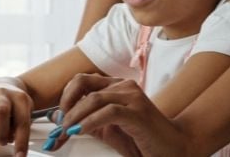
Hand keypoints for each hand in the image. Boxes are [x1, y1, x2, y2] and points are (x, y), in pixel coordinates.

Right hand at [0, 77, 32, 155]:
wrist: (2, 85)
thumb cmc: (13, 103)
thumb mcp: (23, 111)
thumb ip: (19, 125)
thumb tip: (13, 140)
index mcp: (18, 97)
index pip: (21, 121)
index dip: (21, 141)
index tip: (20, 155)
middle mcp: (1, 94)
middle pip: (1, 111)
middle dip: (1, 132)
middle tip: (3, 141)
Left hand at [47, 74, 192, 156]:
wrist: (173, 147)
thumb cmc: (141, 139)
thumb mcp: (108, 130)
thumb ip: (86, 121)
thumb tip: (58, 118)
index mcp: (116, 86)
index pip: (82, 80)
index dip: (65, 97)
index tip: (56, 118)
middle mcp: (124, 86)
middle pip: (83, 82)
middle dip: (66, 104)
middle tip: (59, 125)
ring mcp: (133, 97)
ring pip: (93, 98)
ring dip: (74, 117)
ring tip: (67, 132)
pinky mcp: (138, 112)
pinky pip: (108, 112)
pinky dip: (90, 122)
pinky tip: (81, 131)